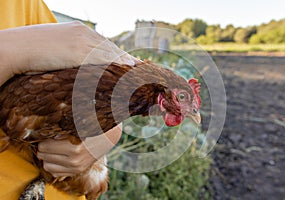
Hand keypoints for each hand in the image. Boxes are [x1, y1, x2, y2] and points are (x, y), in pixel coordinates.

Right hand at [0, 21, 136, 85]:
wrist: (15, 48)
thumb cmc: (32, 51)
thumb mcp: (56, 49)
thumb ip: (70, 54)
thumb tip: (77, 66)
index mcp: (78, 30)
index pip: (103, 43)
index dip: (117, 53)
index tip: (128, 62)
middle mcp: (83, 33)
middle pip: (110, 47)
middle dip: (125, 58)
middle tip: (139, 67)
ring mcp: (81, 41)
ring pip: (109, 52)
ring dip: (124, 62)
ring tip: (138, 71)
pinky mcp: (78, 51)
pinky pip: (103, 58)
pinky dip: (116, 64)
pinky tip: (127, 70)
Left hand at [37, 124, 121, 176]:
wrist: (106, 138)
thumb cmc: (89, 128)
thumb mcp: (74, 126)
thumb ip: (58, 131)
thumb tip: (40, 134)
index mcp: (74, 148)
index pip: (44, 147)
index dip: (43, 140)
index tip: (46, 136)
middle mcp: (74, 161)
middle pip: (44, 156)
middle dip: (44, 148)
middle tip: (48, 142)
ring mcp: (75, 168)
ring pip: (47, 166)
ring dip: (47, 158)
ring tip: (53, 150)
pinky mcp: (76, 172)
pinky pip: (55, 173)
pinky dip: (53, 166)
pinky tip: (58, 157)